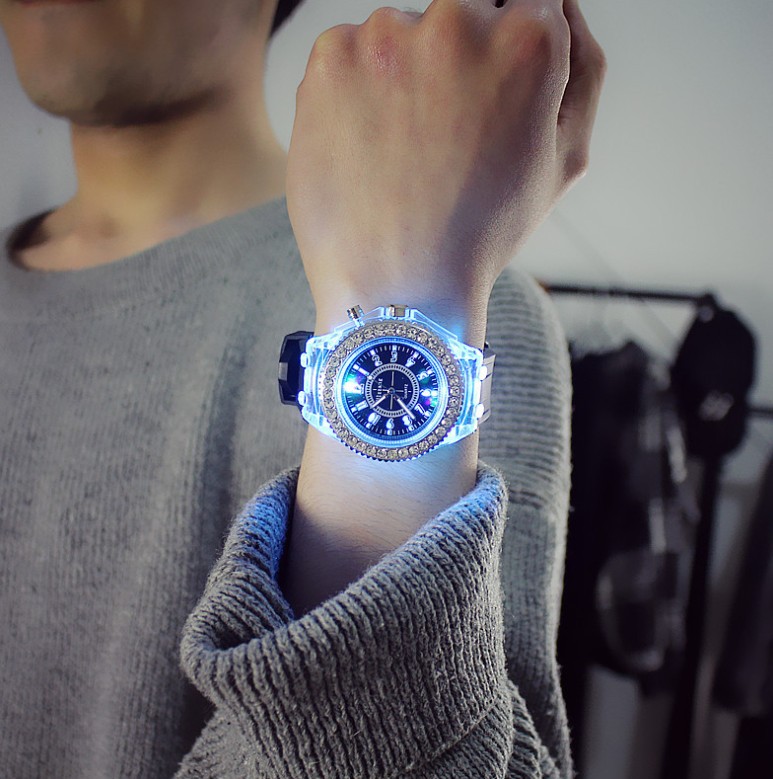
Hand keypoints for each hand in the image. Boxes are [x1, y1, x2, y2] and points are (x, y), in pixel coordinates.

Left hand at [286, 0, 605, 337]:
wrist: (397, 286)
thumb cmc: (481, 232)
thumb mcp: (566, 159)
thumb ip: (583, 65)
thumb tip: (561, 4)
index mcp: (528, 41)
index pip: (525, 3)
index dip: (505, 57)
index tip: (486, 93)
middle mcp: (458, 21)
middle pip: (462, 13)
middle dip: (457, 61)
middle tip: (443, 133)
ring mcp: (386, 36)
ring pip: (401, 35)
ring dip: (403, 76)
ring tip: (401, 152)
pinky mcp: (330, 58)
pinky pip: (350, 55)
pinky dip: (356, 91)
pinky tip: (367, 146)